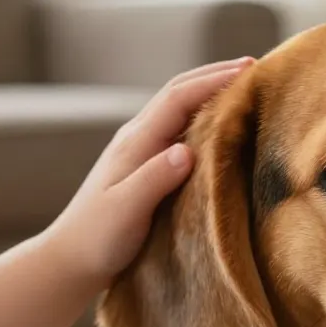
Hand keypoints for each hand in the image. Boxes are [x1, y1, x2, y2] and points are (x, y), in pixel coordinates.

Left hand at [42, 57, 253, 289]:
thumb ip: (153, 180)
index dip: (213, 81)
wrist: (70, 260)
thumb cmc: (97, 239)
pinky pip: (181, 130)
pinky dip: (205, 117)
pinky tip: (222, 125)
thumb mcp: (125, 211)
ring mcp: (141, 151)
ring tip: (245, 87)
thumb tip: (186, 151)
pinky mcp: (147, 167)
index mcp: (135, 142)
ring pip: (180, 109)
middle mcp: (138, 138)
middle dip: (216, 75)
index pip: (178, 98)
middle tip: (255, 66)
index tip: (248, 71)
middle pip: (179, 92)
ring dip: (210, 92)